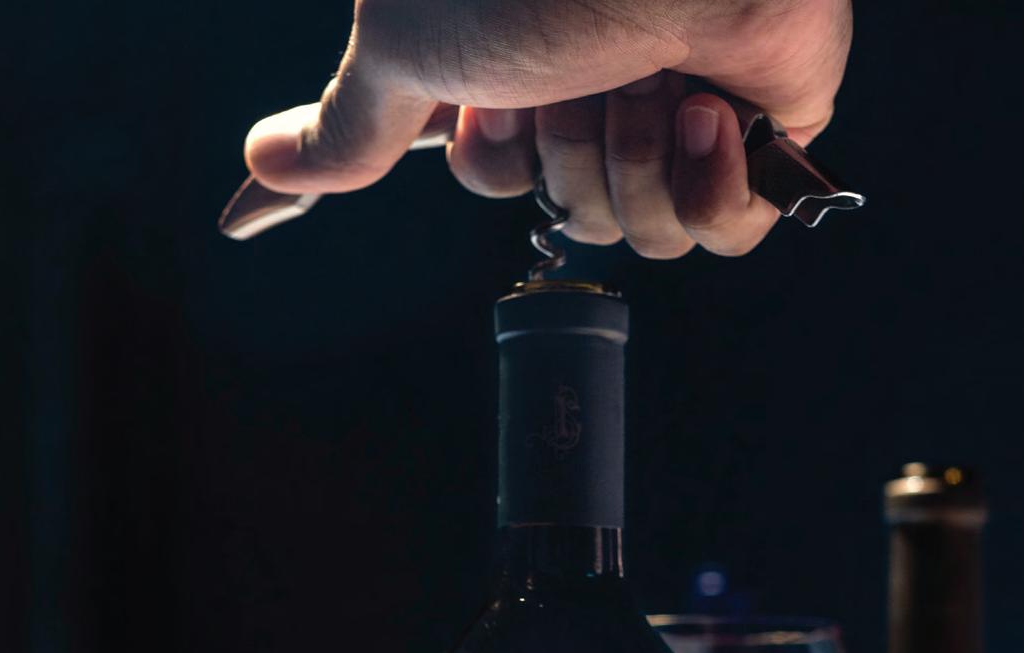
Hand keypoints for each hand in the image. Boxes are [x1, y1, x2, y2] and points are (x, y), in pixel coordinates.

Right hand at [239, 0, 853, 257]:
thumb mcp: (410, 51)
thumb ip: (350, 123)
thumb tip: (260, 163)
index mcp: (507, 54)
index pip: (452, 152)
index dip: (429, 171)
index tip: (297, 196)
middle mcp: (589, 75)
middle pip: (541, 210)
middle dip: (551, 161)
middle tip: (563, 77)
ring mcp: (677, 102)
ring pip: (631, 230)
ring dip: (627, 163)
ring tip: (646, 77)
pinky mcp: (762, 128)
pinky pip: (727, 231)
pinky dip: (711, 188)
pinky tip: (708, 112)